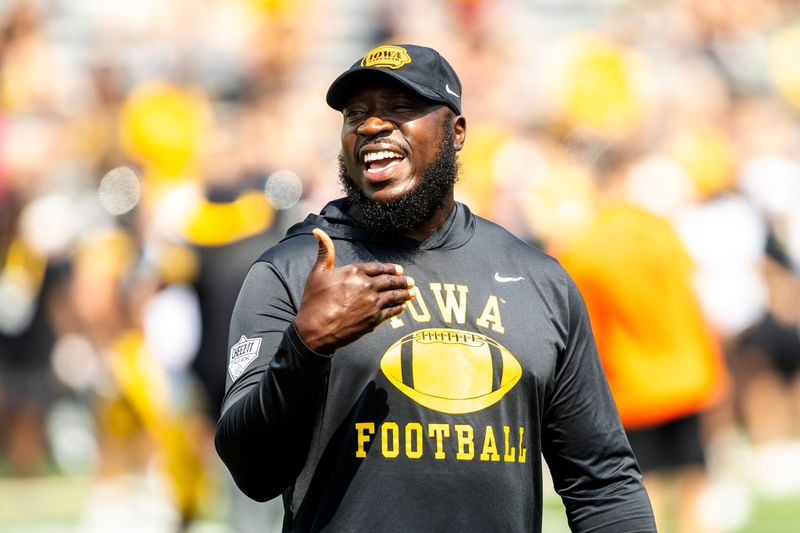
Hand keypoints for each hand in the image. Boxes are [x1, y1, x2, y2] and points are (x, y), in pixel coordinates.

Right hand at [293, 228, 415, 353]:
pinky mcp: (374, 319)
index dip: (390, 268)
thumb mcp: (317, 273)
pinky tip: (403, 307)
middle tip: (411, 281)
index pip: (378, 267)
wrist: (315, 329)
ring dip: (405, 293)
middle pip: (390, 281)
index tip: (399, 269)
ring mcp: (372, 303)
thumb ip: (325, 252)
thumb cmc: (314, 301)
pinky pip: (391, 311)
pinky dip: (398, 308)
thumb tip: (318, 231)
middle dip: (402, 280)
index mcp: (354, 272)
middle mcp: (367, 285)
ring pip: (394, 296)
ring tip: (413, 292)